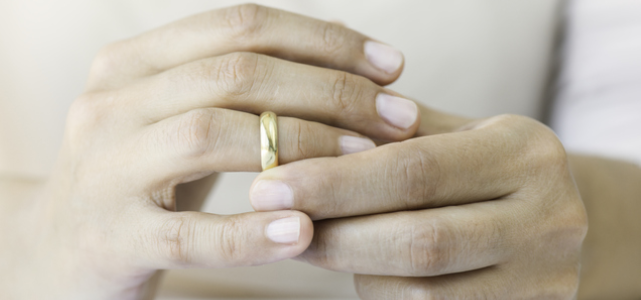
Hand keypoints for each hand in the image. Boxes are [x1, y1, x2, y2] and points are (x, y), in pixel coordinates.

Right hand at [22, 4, 419, 298]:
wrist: (53, 252)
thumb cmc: (138, 180)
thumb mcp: (174, 117)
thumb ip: (237, 88)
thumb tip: (346, 58)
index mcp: (130, 63)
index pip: (238, 25)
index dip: (322, 39)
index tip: (390, 66)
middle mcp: (110, 103)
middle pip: (235, 73)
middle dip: (330, 90)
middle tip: (398, 116)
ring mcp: (104, 170)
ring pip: (212, 134)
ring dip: (303, 144)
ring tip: (365, 162)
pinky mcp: (110, 239)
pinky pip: (190, 232)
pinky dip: (253, 230)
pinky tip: (304, 229)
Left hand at [250, 106, 587, 298]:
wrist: (550, 220)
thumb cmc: (479, 168)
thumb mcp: (448, 134)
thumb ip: (384, 133)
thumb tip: (292, 140)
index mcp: (525, 152)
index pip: (415, 170)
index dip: (334, 184)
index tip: (269, 188)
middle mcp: (549, 217)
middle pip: (419, 240)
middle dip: (334, 236)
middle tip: (271, 225)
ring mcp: (544, 278)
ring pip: (420, 291)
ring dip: (352, 268)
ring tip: (312, 241)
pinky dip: (380, 290)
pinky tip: (355, 267)